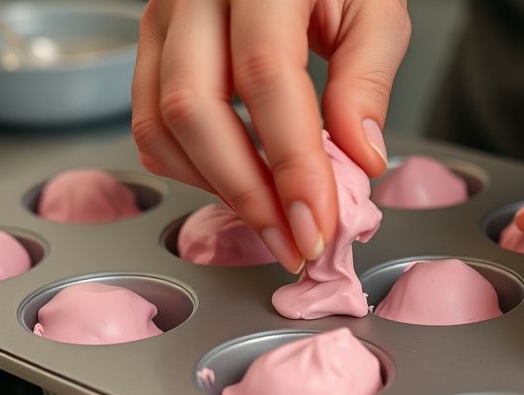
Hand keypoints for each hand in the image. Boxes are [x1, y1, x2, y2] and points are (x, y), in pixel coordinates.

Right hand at [132, 0, 409, 272]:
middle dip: (246, 193)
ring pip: (159, 122)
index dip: (290, 162)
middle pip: (192, 106)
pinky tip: (241, 183)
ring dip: (217, 188)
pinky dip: (192, 169)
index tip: (317, 225)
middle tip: (293, 242)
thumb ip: (367, 79)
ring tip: (274, 221)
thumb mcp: (375, 9)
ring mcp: (161, 16)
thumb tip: (360, 161)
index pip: (265, 76)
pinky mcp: (151, 45)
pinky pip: (149, 122)